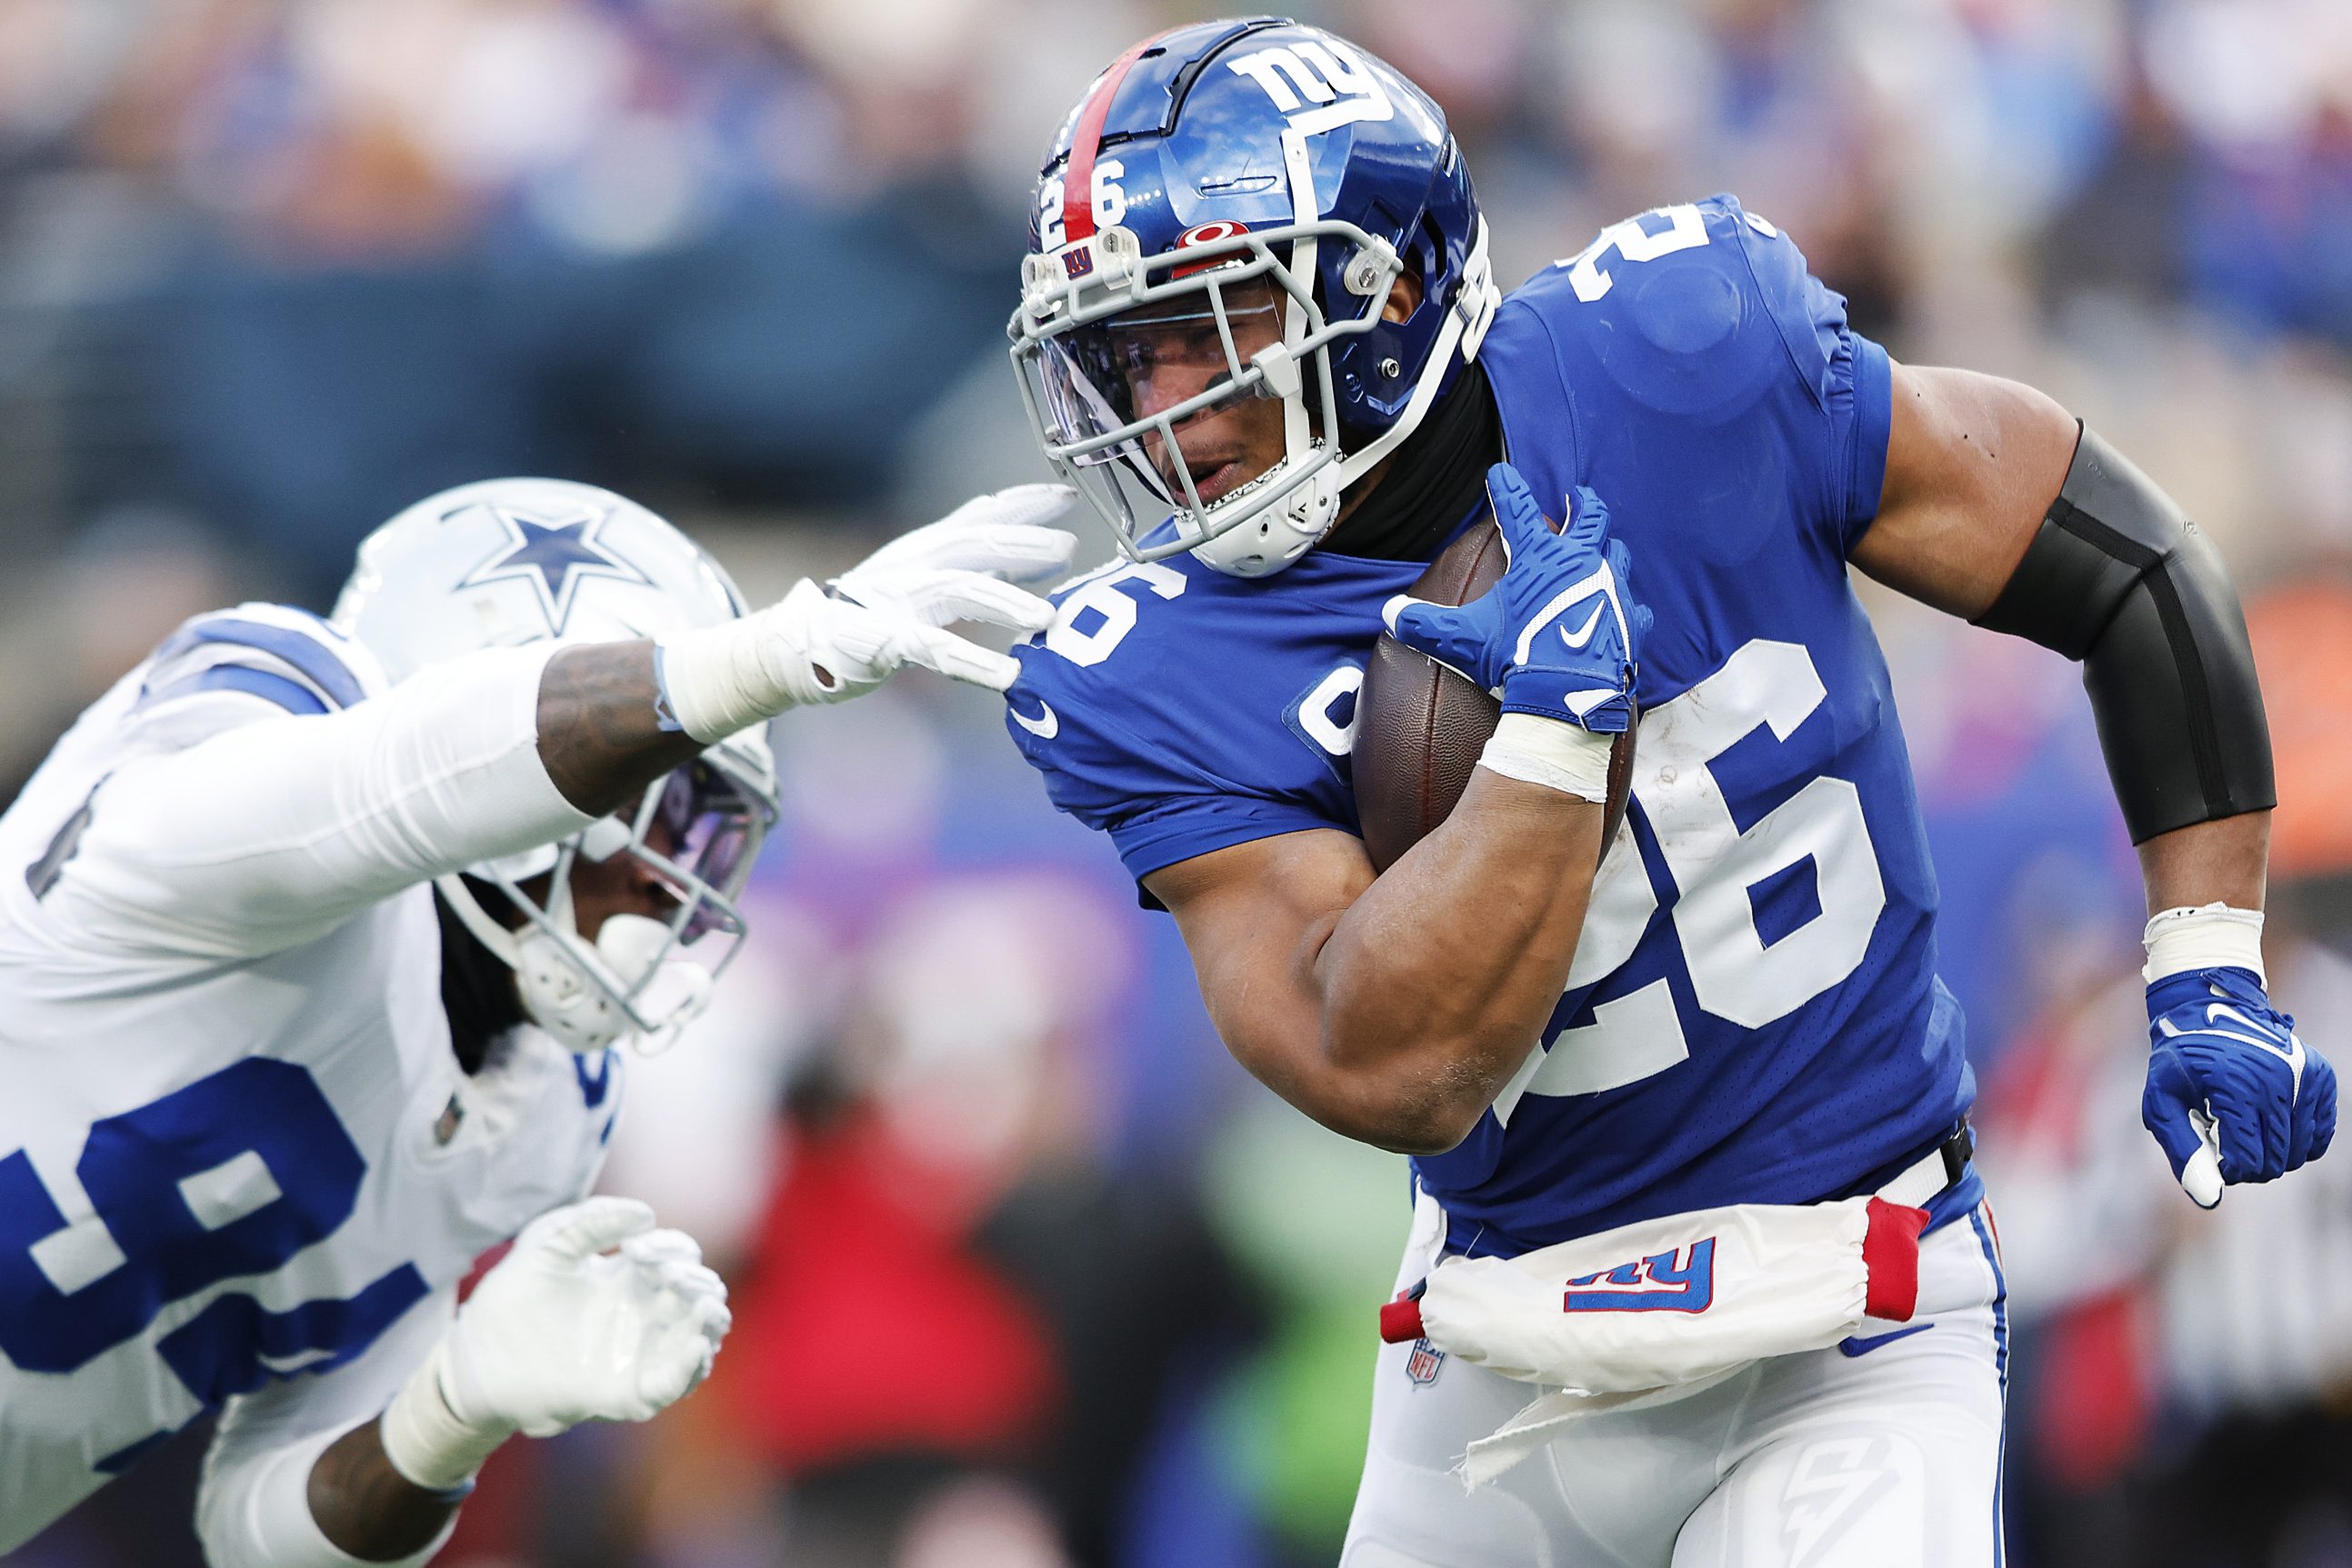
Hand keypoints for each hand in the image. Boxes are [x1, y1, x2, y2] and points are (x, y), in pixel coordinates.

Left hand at [379, 1198, 729, 1488]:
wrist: (476, 1357)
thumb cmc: (510, 1297)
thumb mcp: (546, 1244)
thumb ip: (590, 1222)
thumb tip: (646, 1214)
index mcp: (629, 1277)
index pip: (677, 1256)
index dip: (669, 1247)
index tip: (636, 1248)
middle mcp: (643, 1314)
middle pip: (700, 1295)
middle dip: (698, 1281)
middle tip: (670, 1274)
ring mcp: (637, 1353)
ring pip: (700, 1338)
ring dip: (712, 1321)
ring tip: (704, 1308)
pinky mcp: (625, 1392)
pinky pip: (672, 1385)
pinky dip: (691, 1368)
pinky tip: (696, 1348)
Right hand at [824, 482, 1079, 694]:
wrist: (802, 641)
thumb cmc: (875, 609)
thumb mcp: (929, 573)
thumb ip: (980, 563)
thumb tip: (1038, 552)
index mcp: (929, 547)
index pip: (981, 515)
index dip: (1023, 503)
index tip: (1068, 496)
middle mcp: (916, 564)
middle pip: (976, 544)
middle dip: (1024, 544)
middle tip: (1069, 549)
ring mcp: (899, 599)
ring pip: (958, 590)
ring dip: (1005, 602)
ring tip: (1047, 618)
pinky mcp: (886, 640)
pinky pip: (933, 649)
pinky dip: (973, 662)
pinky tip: (1007, 676)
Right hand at [1381, 464, 1646, 731]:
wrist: (1567, 696)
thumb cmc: (1516, 659)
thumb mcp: (1463, 641)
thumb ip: (1424, 624)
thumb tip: (1390, 614)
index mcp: (1540, 559)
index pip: (1518, 511)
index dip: (1506, 488)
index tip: (1500, 472)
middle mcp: (1582, 563)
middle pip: (1591, 517)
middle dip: (1582, 502)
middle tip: (1578, 495)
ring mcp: (1612, 589)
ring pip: (1618, 554)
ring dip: (1608, 549)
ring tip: (1603, 549)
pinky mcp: (1631, 621)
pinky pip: (1635, 606)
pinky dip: (1627, 605)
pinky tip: (1626, 610)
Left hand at [2144, 967, 2337, 1206]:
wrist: (2209, 1010)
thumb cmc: (2179, 1063)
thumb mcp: (2162, 1102)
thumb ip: (2183, 1151)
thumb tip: (2209, 1200)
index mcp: (2236, 1087)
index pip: (2248, 1164)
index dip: (2227, 1169)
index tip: (2212, 1150)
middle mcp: (2278, 1081)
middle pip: (2275, 1163)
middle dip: (2248, 1164)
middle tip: (2225, 1138)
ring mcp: (2304, 1077)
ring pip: (2299, 1155)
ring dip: (2270, 1153)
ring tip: (2243, 1125)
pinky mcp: (2320, 1076)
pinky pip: (2319, 1137)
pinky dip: (2296, 1140)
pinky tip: (2270, 1122)